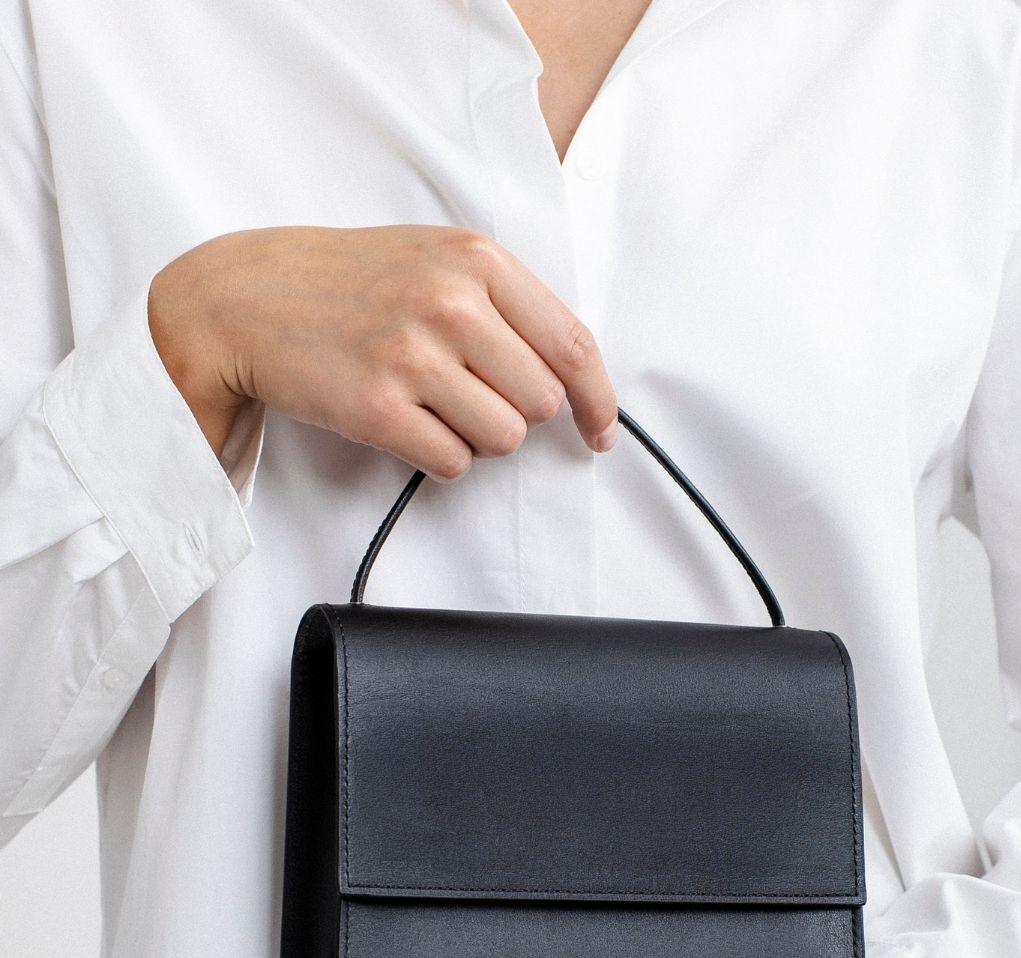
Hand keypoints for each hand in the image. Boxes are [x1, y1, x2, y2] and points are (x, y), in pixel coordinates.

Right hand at [148, 224, 617, 469]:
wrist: (248, 299)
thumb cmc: (348, 281)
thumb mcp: (433, 258)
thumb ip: (503, 302)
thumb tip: (571, 373)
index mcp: (475, 261)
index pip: (572, 345)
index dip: (598, 399)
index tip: (601, 431)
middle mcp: (451, 304)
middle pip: (541, 401)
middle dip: (516, 411)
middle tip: (470, 395)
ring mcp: (413, 357)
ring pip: (503, 439)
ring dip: (477, 437)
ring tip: (433, 406)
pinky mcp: (378, 408)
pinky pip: (452, 464)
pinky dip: (439, 457)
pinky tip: (408, 425)